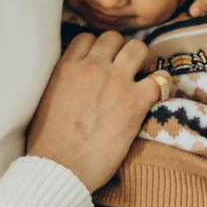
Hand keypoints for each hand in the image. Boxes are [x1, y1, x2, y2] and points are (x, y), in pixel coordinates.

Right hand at [27, 29, 167, 191]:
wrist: (60, 169)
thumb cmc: (48, 143)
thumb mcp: (45, 99)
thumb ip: (61, 81)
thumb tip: (72, 79)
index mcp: (66, 67)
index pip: (87, 37)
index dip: (97, 48)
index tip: (101, 61)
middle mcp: (92, 68)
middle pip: (114, 38)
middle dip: (120, 50)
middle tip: (123, 68)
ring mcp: (116, 82)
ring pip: (138, 48)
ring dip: (142, 60)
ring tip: (140, 74)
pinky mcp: (135, 102)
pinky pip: (160, 79)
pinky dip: (162, 83)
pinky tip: (156, 93)